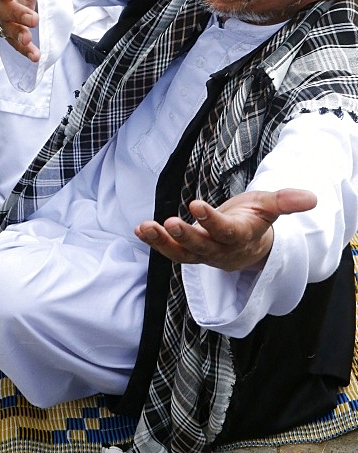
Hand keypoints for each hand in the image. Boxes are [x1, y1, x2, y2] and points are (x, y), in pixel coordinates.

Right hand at [0, 0, 44, 61]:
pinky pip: (14, 41)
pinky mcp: (10, 30)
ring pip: (6, 28)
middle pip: (3, 9)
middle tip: (32, 18)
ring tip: (30, 44)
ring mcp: (4, 17)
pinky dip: (24, 50)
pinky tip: (35, 56)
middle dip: (16, 15)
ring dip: (18, 36)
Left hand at [134, 189, 316, 271]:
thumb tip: (312, 198)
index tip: (196, 205)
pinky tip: (140, 229)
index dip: (212, 221)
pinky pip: (172, 251)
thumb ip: (286, 202)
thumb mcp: (270, 206)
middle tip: (169, 222)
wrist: (250, 241)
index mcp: (242, 237)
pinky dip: (155, 242)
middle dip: (186, 236)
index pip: (227, 232)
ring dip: (163, 242)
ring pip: (183, 253)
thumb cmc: (257, 219)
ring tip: (145, 228)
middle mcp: (222, 250)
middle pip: (203, 247)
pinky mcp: (191, 253)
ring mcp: (205, 255)